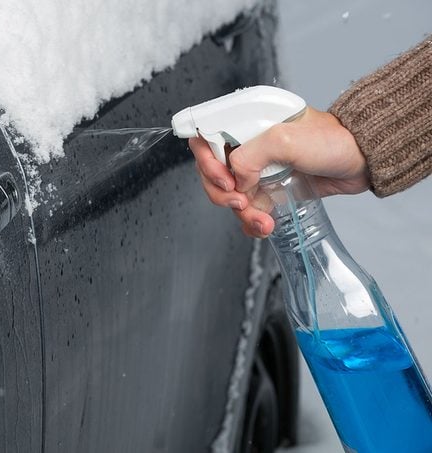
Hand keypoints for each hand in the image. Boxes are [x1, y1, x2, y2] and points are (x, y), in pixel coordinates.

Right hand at [190, 107, 368, 237]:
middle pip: (210, 173)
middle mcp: (245, 145)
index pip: (204, 140)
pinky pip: (246, 210)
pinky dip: (251, 222)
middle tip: (242, 202)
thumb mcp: (286, 140)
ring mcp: (256, 169)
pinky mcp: (268, 188)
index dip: (207, 163)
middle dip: (222, 193)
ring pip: (228, 195)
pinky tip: (266, 224)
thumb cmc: (332, 141)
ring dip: (241, 213)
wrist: (362, 160)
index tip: (226, 179)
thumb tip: (236, 180)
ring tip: (263, 220)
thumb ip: (251, 156)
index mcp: (244, 123)